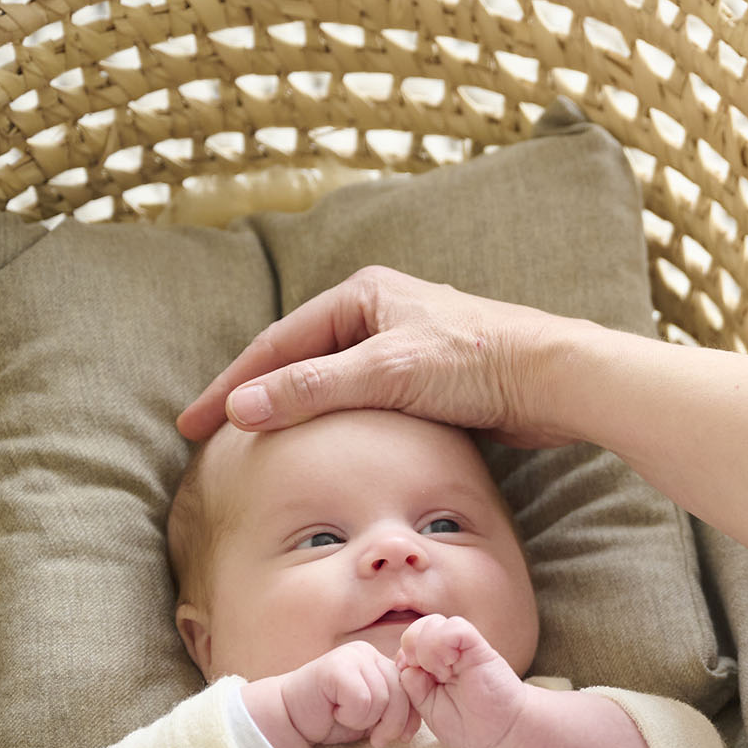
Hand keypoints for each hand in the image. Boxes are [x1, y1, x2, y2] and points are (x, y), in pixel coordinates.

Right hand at [177, 267, 587, 447]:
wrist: (553, 379)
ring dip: (295, 412)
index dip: (233, 384)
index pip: (278, 342)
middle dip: (256, 396)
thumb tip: (242, 408)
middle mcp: (379, 312)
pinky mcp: (427, 382)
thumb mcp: (385, 373)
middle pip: (300, 360)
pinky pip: (364, 404)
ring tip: (255, 447)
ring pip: (331, 384)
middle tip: (211, 438)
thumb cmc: (476, 362)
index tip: (194, 423)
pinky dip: (335, 425)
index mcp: (363, 294)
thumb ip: (312, 388)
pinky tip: (319, 452)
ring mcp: (403, 347)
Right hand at [274, 642, 419, 747]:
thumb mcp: (375, 716)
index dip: (410, 716)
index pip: (413, 688)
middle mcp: (368, 654)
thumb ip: (397, 709)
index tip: (401, 736)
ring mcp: (352, 656)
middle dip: (392, 724)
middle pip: (402, 693)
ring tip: (346, 717)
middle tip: (375, 738)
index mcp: (381, 662)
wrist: (290, 720)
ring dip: (366, 721)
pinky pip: (362, 700)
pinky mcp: (336, 666)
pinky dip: (351, 716)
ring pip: (383, 698)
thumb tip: (421, 717)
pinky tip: (335, 712)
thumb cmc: (333, 719)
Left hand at [397, 615, 535, 747]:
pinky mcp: (480, 649)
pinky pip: (456, 627)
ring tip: (439, 673)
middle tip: (424, 674)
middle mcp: (449, 654)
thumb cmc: (471, 729)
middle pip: (418, 627)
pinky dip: (443, 642)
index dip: (402, 656)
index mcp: (435, 667)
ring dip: (426, 647)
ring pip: (434, 622)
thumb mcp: (430, 711)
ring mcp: (465, 650)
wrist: (504, 736)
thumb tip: (405, 667)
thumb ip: (414, 689)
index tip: (408, 677)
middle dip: (410, 648)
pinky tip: (447, 666)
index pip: (409, 642)